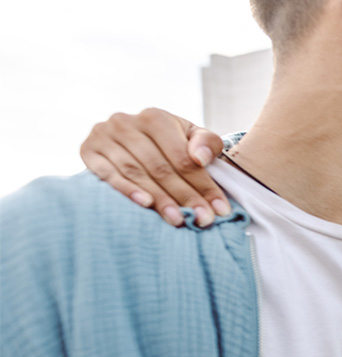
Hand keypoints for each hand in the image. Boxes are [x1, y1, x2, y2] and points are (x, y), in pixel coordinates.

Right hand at [80, 108, 226, 226]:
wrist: (127, 137)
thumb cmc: (167, 141)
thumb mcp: (190, 136)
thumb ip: (206, 143)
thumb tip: (200, 158)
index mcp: (156, 118)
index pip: (183, 157)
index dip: (203, 185)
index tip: (219, 210)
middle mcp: (127, 123)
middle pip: (161, 168)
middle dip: (185, 196)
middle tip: (202, 220)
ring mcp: (104, 136)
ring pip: (137, 173)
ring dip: (159, 199)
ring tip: (178, 219)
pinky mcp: (87, 150)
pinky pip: (107, 174)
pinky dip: (126, 189)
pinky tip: (145, 204)